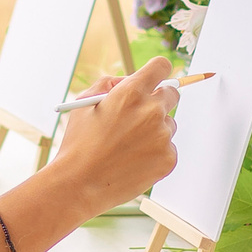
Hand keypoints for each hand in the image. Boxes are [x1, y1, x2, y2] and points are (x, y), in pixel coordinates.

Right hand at [48, 56, 179, 214]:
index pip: (161, 67)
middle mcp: (152, 111)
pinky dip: (155, 153)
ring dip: (155, 129)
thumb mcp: (84, 103)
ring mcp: (163, 136)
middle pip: (172, 94)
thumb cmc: (78, 143)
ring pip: (169, 124)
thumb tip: (130, 80)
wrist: (79, 184)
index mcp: (131, 92)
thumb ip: (109, 83)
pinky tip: (133, 161)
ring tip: (128, 146)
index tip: (156, 78)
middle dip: (159, 100)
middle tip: (143, 114)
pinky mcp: (168, 158)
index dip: (158, 71)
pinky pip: (168, 148)